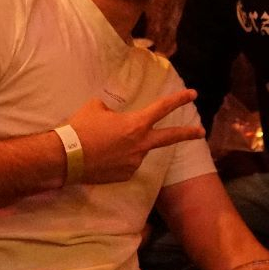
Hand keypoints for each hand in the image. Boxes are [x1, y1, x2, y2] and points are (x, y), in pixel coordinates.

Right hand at [64, 89, 203, 183]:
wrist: (67, 156)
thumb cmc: (81, 128)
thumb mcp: (96, 108)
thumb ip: (110, 109)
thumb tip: (112, 112)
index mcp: (136, 123)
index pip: (163, 108)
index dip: (179, 99)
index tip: (193, 94)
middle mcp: (141, 144)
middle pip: (170, 137)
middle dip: (187, 134)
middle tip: (201, 133)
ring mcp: (135, 161)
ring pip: (137, 150)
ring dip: (127, 146)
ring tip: (104, 145)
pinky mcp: (126, 175)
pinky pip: (127, 164)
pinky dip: (119, 159)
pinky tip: (103, 158)